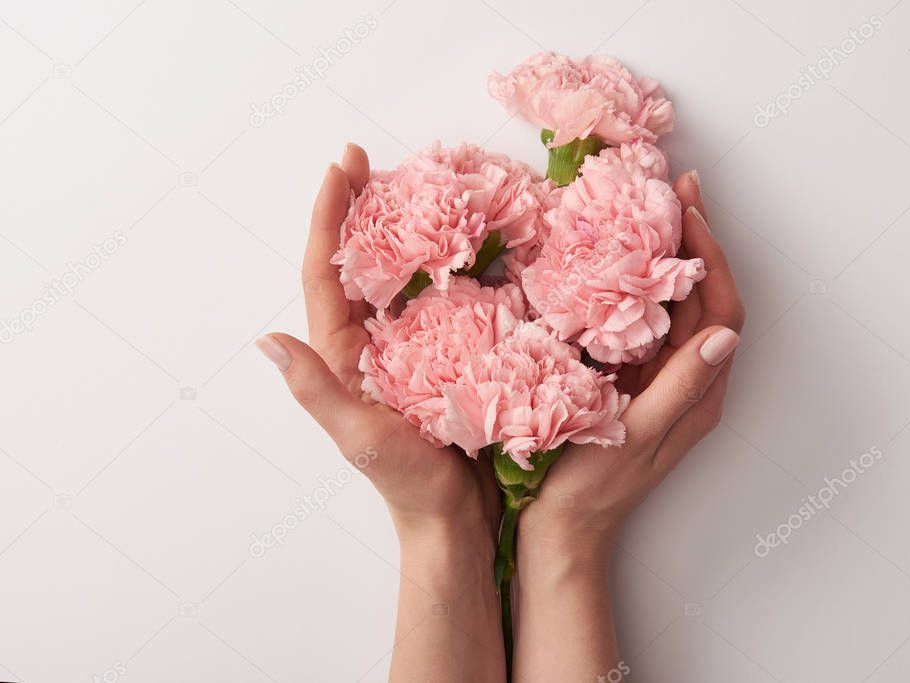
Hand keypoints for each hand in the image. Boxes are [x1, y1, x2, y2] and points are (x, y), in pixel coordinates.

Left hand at [256, 145, 504, 681]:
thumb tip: (266, 339)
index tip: (342, 166)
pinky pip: (437, 296)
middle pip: (357, 260)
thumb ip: (317, 390)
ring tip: (413, 182)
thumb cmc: (408, 483)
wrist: (455, 517)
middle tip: (370, 158)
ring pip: (396, 273)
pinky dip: (444, 261)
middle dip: (359, 206)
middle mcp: (368, 342)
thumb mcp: (358, 437)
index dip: (329, 217)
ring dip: (400, 226)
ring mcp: (406, 346)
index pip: (327, 271)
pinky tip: (463, 237)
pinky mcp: (442, 353)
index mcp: (342, 354)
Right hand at [512, 171, 744, 681]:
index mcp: (699, 394)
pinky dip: (640, 283)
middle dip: (696, 240)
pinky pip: (646, 322)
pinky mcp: (632, 381)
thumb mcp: (636, 435)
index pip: (721, 310)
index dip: (710, 257)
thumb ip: (681, 386)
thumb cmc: (591, 487)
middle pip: (704, 299)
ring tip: (653, 208)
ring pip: (676, 305)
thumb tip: (726, 334)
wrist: (561, 530)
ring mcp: (660, 380)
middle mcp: (688, 381)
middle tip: (676, 187)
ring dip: (670, 255)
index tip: (688, 209)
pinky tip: (618, 259)